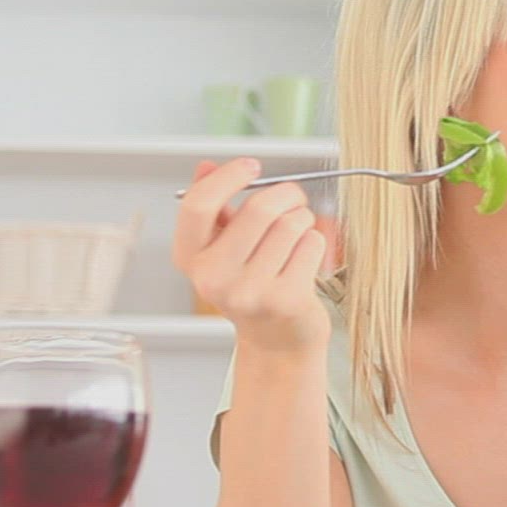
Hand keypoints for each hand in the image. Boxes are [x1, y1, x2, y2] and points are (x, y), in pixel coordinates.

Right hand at [172, 160, 330, 352]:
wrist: (275, 341)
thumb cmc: (251, 286)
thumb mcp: (223, 248)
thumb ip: (214, 207)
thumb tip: (206, 166)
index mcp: (190, 258)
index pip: (198, 205)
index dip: (228, 178)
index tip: (251, 165)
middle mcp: (213, 277)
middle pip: (258, 209)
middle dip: (286, 194)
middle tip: (295, 197)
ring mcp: (249, 292)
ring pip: (291, 225)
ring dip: (303, 220)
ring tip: (298, 234)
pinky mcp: (285, 300)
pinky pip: (312, 245)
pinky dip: (316, 242)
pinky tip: (306, 258)